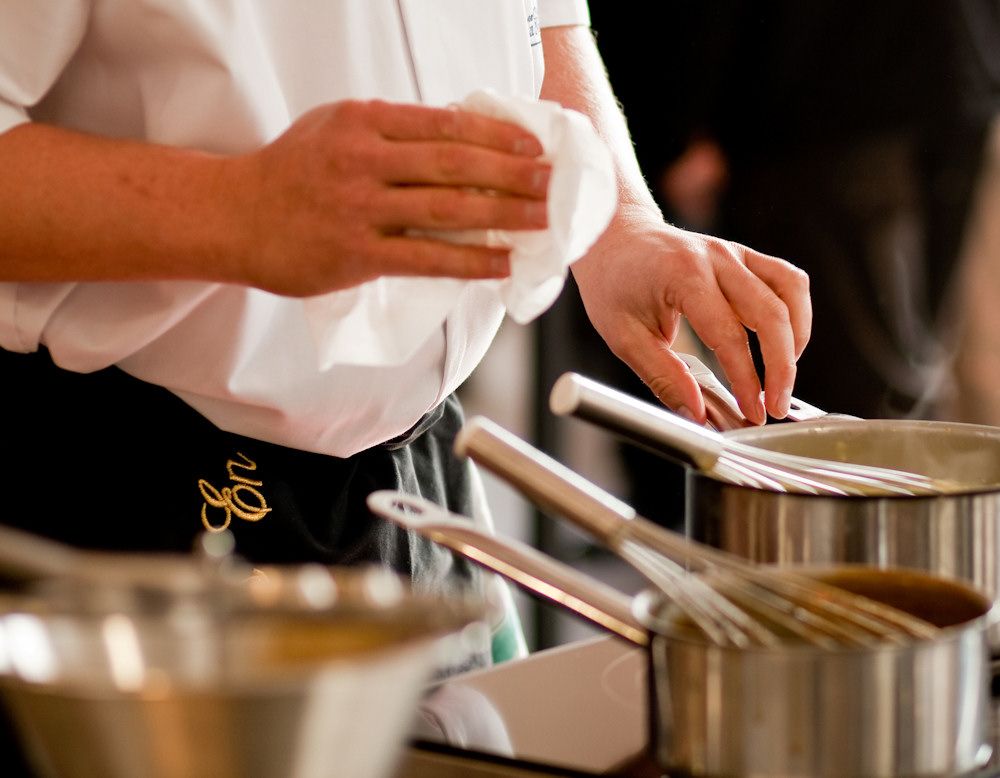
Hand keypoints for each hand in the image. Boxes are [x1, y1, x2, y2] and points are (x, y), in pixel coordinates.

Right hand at [228, 99, 551, 295]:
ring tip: (539, 220)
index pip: (444, 124)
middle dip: (511, 173)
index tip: (531, 145)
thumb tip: (452, 138)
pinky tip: (500, 262)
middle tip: (549, 180)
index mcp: (362, 121)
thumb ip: (388, 131)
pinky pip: (426, 258)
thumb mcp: (333, 128)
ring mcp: (360, 208)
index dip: (495, 135)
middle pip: (454, 164)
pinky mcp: (357, 254)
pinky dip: (469, 260)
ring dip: (501, 214)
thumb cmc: (288, 172)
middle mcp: (363, 159)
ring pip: (446, 210)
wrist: (232, 216)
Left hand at [571, 211, 810, 424]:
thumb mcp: (623, 337)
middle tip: (776, 406)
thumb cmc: (613, 283)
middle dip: (782, 367)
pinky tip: (783, 342)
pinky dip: (794, 312)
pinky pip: (786, 279)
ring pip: (790, 292)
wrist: (612, 237)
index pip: (729, 336)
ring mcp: (734, 252)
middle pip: (771, 315)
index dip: (746, 379)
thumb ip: (663, 376)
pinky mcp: (743, 255)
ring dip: (797, 338)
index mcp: (684, 276)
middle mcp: (716, 258)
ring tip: (784, 376)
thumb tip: (696, 414)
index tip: (753, 411)